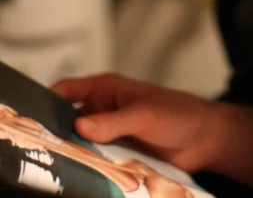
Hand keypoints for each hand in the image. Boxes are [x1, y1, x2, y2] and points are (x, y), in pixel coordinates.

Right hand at [52, 73, 222, 173]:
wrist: (204, 139)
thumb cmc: (178, 113)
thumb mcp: (144, 114)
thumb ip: (114, 121)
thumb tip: (80, 126)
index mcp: (105, 90)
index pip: (66, 90)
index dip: (48, 100)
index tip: (33, 118)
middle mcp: (102, 111)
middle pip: (68, 121)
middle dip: (58, 134)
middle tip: (47, 149)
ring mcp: (108, 135)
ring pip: (80, 145)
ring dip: (75, 155)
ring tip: (64, 167)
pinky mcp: (116, 156)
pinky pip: (95, 163)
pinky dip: (89, 170)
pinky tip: (84, 178)